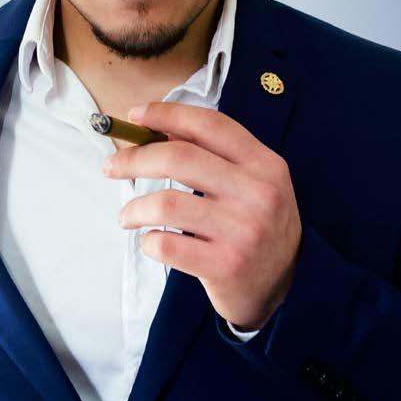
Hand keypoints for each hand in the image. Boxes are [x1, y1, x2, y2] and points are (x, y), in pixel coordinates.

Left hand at [101, 102, 301, 330]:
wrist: (289, 285)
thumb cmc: (257, 223)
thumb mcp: (252, 180)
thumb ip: (214, 153)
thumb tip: (160, 127)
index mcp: (264, 163)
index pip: (209, 125)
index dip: (167, 114)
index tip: (134, 115)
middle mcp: (257, 193)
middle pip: (180, 158)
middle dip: (135, 158)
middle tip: (111, 165)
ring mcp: (242, 231)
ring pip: (166, 203)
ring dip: (134, 208)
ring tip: (128, 216)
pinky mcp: (226, 266)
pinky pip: (167, 245)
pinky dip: (148, 241)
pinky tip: (151, 241)